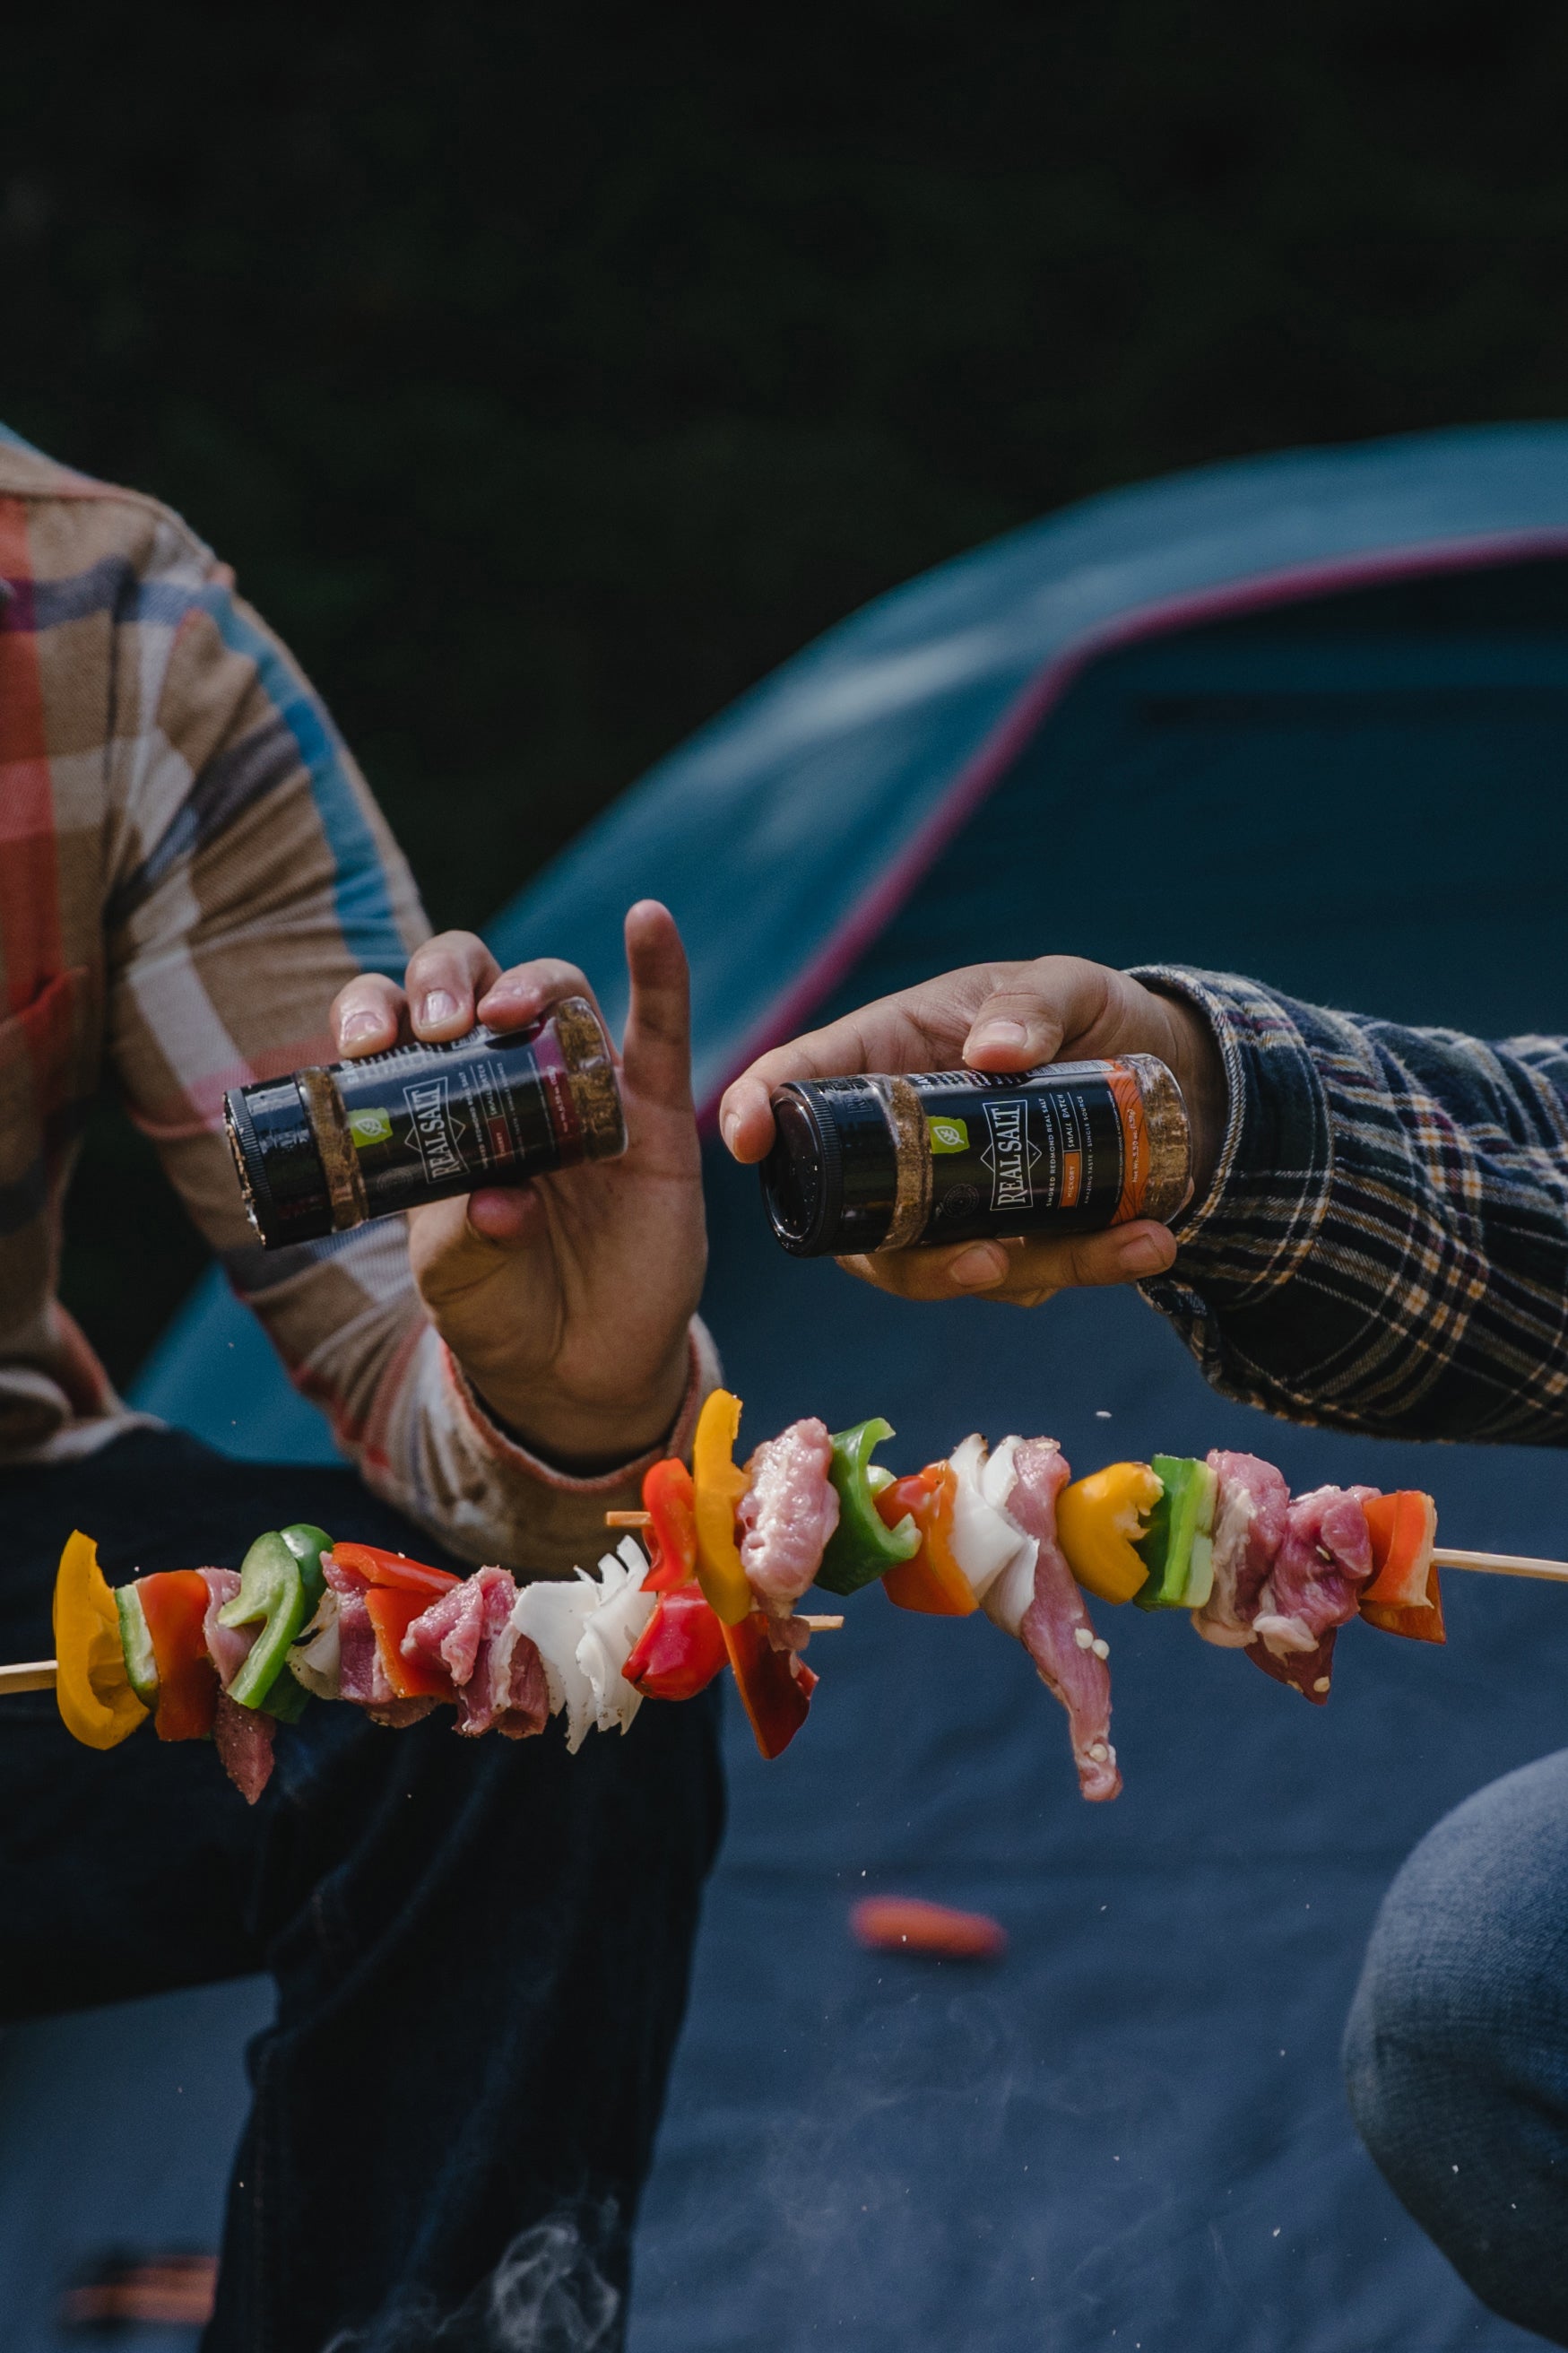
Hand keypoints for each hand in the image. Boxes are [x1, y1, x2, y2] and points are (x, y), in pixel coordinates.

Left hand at [331, 902, 703, 1468]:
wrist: (581, 1369)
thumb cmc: (500, 1310)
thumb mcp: (457, 1280)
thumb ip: (466, 1239)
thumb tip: (502, 1203)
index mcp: (433, 1108)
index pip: (396, 1027)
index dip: (375, 1011)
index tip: (366, 1043)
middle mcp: (503, 1082)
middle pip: (474, 983)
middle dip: (447, 980)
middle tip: (443, 1022)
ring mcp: (579, 1090)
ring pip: (558, 995)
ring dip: (531, 982)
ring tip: (508, 1008)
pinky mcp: (651, 1114)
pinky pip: (660, 1030)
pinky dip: (660, 971)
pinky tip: (649, 921)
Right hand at [718, 955, 1224, 1308]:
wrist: (1162, 1072)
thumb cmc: (1087, 1012)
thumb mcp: (1067, 985)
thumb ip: (1034, 1003)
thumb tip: (991, 1052)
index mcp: (883, 1058)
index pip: (795, 1085)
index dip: (754, 1112)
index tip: (744, 1143)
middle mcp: (897, 1143)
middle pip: (856, 1221)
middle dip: (919, 1262)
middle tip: (990, 1262)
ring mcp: (942, 1201)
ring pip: (940, 1268)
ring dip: (1028, 1273)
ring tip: (1131, 1244)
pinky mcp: (1001, 1237)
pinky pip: (1017, 1278)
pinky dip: (1082, 1269)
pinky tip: (1143, 1241)